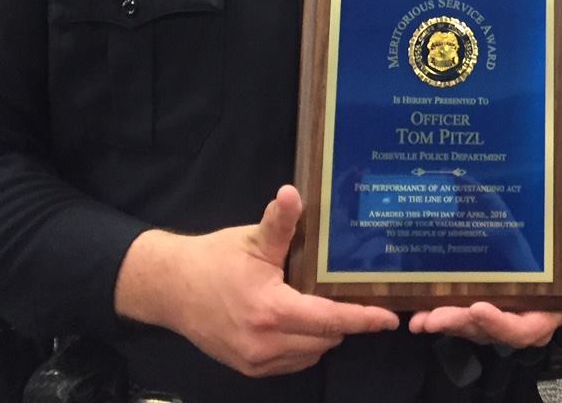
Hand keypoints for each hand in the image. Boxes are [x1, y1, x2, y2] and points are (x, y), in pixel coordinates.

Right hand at [115, 184, 399, 376]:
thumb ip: (280, 222)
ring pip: (311, 353)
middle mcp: (265, 343)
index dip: (362, 319)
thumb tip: (292, 193)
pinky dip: (304, 344)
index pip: (329, 319)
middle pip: (325, 338)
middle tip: (354, 296)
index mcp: (271, 311)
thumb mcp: (251, 239)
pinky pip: (293, 361)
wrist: (171, 289)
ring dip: (323, 333)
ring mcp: (256, 361)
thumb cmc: (214, 261)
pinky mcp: (249, 368)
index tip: (389, 318)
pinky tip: (300, 320)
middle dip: (344, 321)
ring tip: (323, 303)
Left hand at [407, 190, 561, 347]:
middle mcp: (521, 316)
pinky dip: (435, 318)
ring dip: (446, 323)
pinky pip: (456, 318)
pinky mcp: (475, 307)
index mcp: (549, 305)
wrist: (536, 231)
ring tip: (424, 317)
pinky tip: (416, 315)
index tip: (482, 308)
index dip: (505, 324)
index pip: (531, 326)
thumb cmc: (555, 236)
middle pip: (493, 331)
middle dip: (466, 325)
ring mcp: (496, 314)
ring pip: (471, 327)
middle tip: (441, 315)